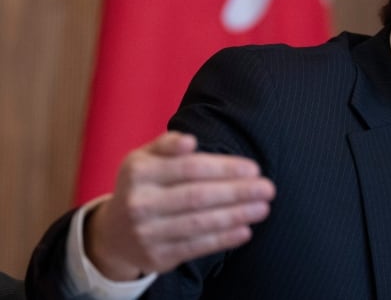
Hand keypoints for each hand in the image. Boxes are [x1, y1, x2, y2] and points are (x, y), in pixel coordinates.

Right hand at [84, 131, 275, 280]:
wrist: (114, 233)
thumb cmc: (143, 185)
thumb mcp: (145, 158)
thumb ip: (167, 144)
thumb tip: (190, 141)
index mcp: (138, 172)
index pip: (189, 168)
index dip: (224, 168)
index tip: (254, 169)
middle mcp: (140, 203)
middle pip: (197, 196)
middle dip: (237, 192)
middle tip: (268, 188)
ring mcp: (147, 233)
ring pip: (199, 223)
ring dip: (236, 215)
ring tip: (263, 208)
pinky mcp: (157, 258)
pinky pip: (196, 248)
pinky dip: (223, 239)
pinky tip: (245, 231)